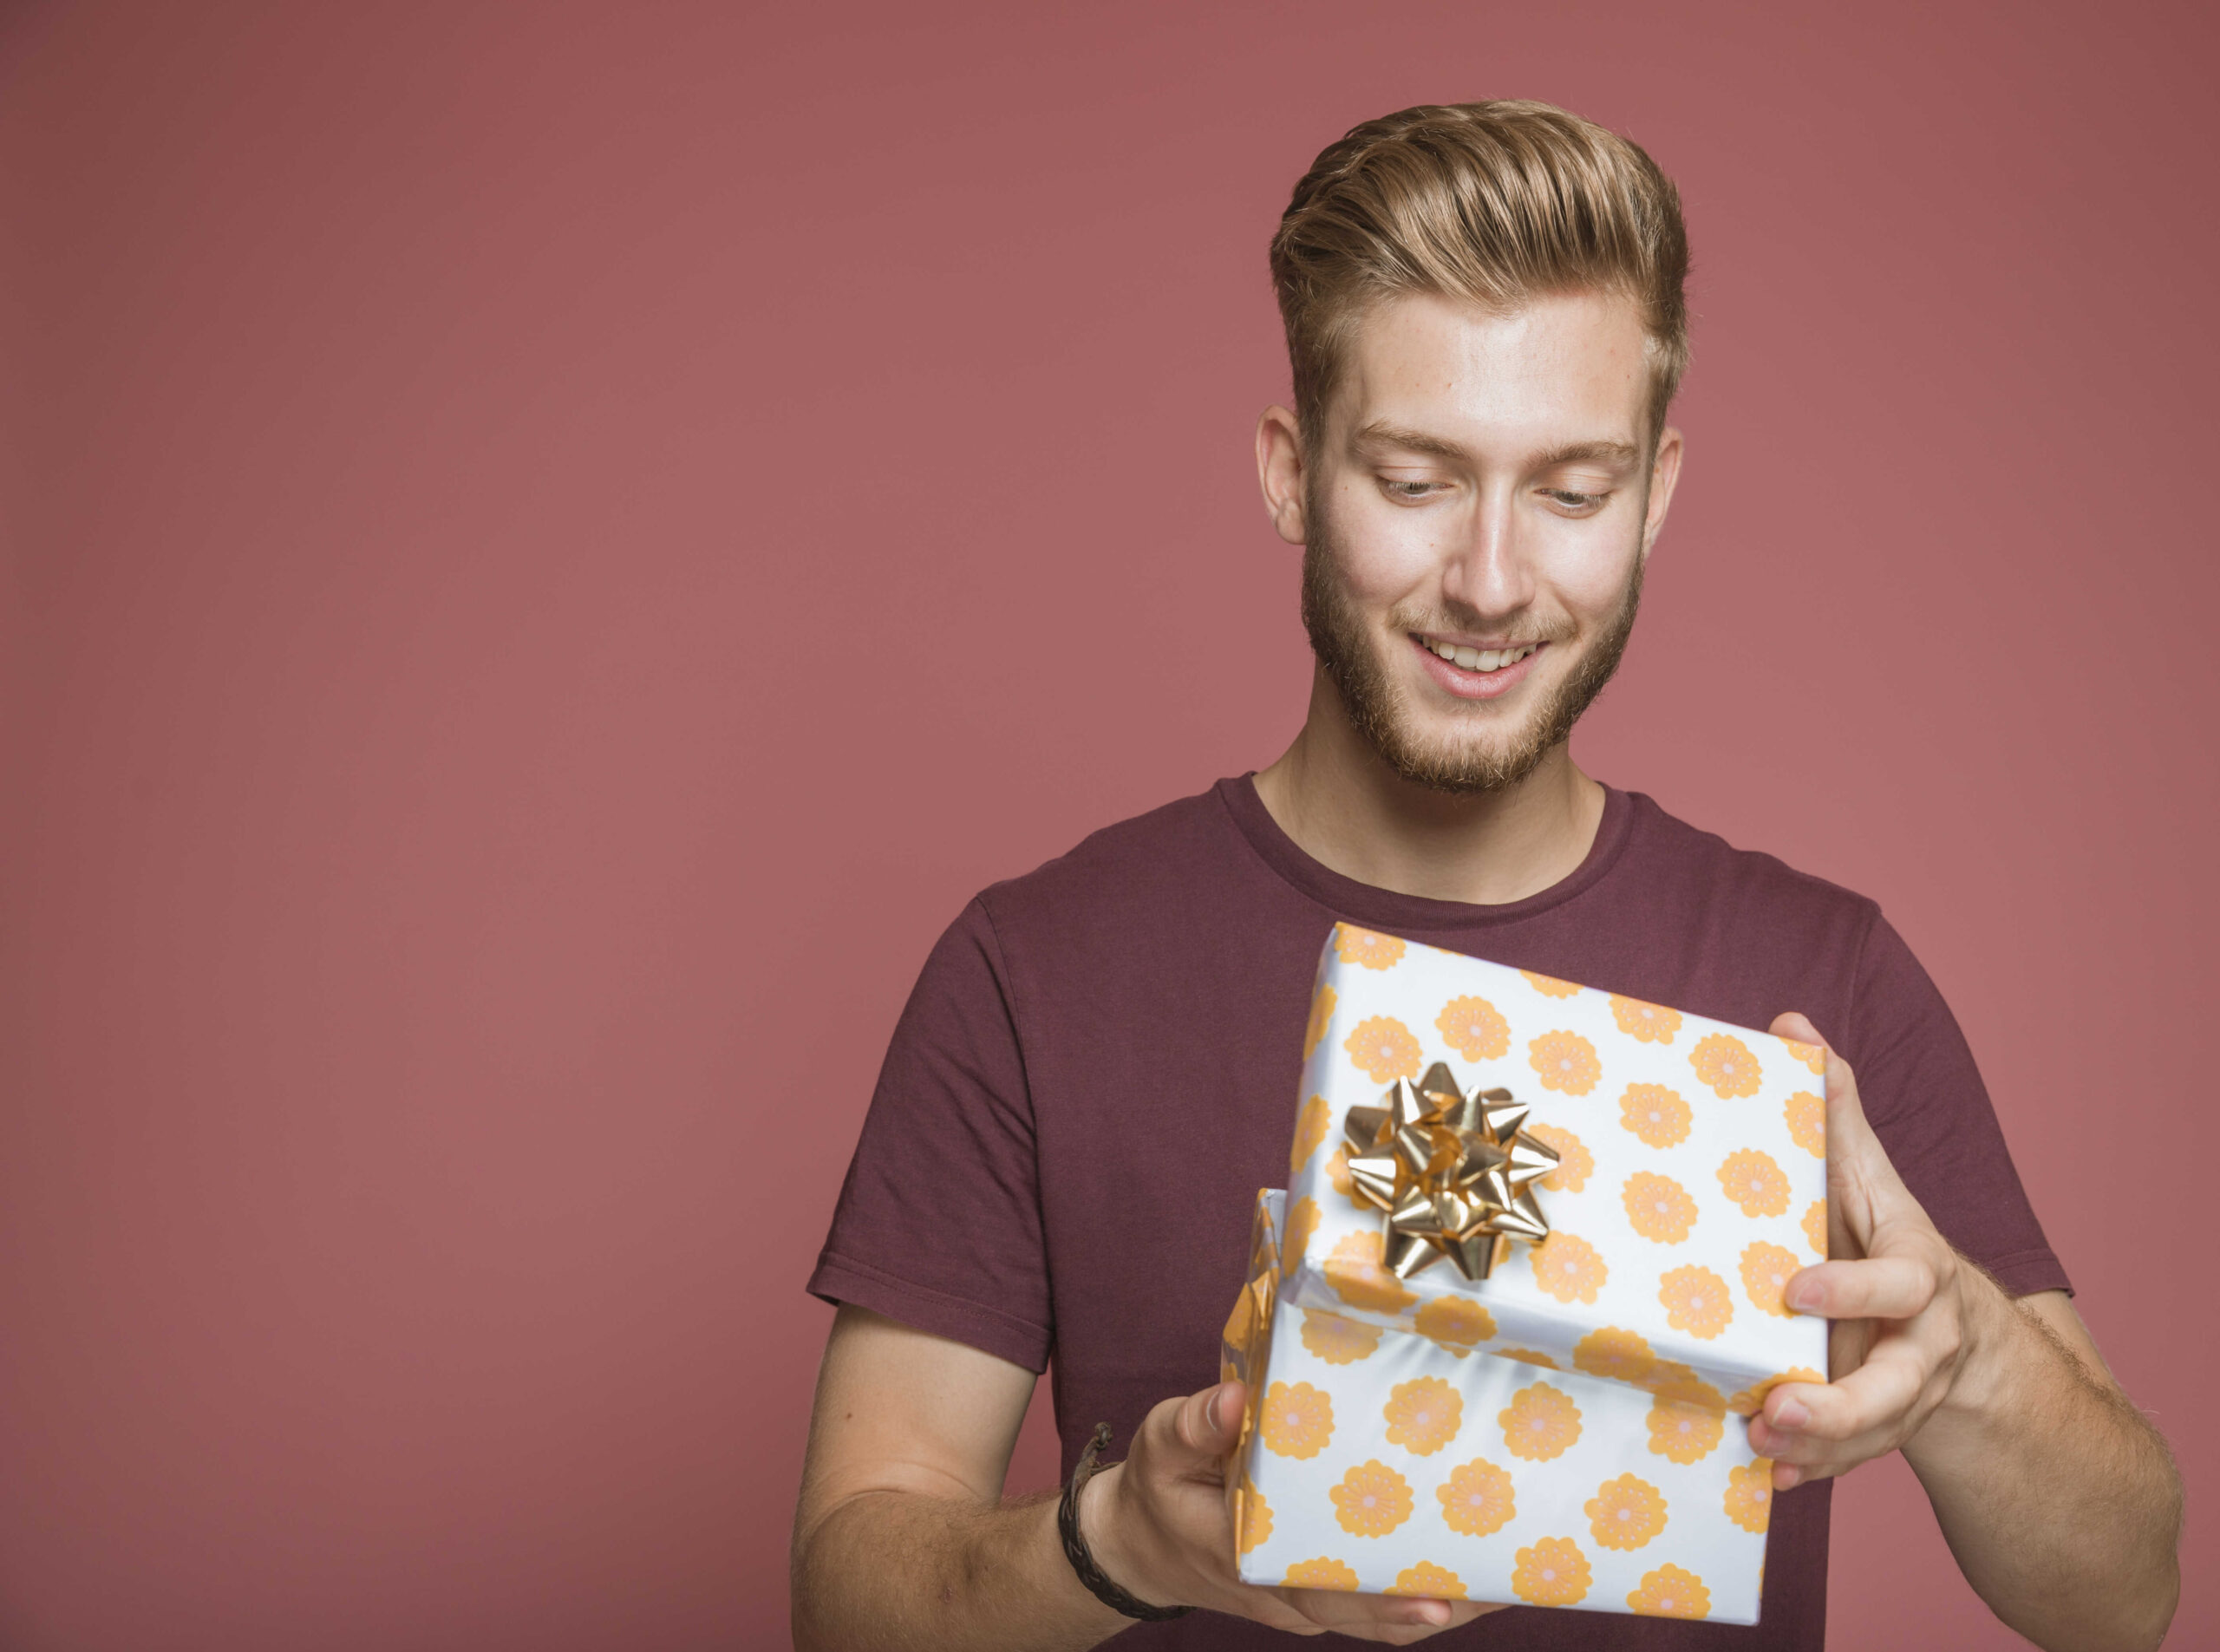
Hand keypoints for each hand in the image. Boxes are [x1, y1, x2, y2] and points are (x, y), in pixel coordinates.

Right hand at [1081, 1379, 1501, 1640]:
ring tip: (1511, 1577)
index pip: (1318, 1585)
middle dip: (1435, 1600)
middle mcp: (1281, 1594)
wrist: (1141, 1547)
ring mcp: (1301, 1604)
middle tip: (1501, 1578)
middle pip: (1367, 1612)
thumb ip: (1193, 1425)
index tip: (1434, 1598)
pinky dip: (1421, 1598)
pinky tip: (1474, 1574)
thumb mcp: (1159, 1446)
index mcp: (1244, 1555)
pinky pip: (1374, 1610)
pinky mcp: (1315, 1599)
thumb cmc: (1158, 1487)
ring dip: (1443, 1604)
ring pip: (1379, 1619)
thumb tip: (1234, 1399)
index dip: (1379, 1598)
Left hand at [1748, 1013, 2000, 1491]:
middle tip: (1782, 1404)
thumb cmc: (1884, 1233)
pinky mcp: (1879, 1426)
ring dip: (1818, 1444)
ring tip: (1762, 1440)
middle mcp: (1921, 1338)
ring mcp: (1903, 1390)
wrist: (1952, 1329)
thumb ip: (1837, 1109)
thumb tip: (1791, 1023)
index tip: (1794, 1288)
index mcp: (1919, 1271)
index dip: (1853, 1287)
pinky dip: (1812, 1469)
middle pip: (1897, 1381)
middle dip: (1842, 1400)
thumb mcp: (1868, 1175)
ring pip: (1874, 1430)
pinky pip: (1852, 1459)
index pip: (1898, 1281)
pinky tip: (1767, 1474)